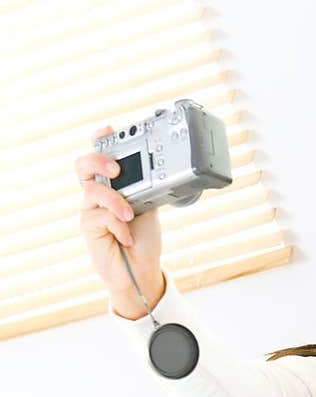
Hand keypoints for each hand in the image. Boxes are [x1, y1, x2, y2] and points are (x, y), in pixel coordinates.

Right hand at [77, 126, 164, 316]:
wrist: (142, 269)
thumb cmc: (144, 238)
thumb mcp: (150, 207)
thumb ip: (145, 187)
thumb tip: (151, 169)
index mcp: (113, 185)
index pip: (101, 156)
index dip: (100, 140)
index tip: (109, 128)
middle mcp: (98, 194)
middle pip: (83, 166)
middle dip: (98, 160)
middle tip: (116, 168)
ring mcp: (91, 210)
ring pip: (93, 191)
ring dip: (114, 201)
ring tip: (129, 214)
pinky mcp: (88, 227)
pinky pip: (100, 217)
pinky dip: (119, 226)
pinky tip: (127, 237)